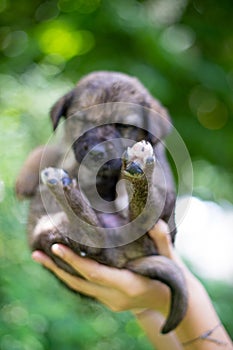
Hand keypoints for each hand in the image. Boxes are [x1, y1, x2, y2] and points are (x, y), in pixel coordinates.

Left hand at [32, 220, 178, 315]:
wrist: (175, 303)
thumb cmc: (173, 277)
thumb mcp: (170, 257)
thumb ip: (162, 240)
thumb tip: (154, 221)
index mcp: (130, 285)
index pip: (96, 274)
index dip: (75, 261)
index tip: (56, 248)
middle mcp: (116, 297)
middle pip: (80, 282)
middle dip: (57, 268)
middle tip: (35, 254)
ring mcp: (111, 302)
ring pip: (80, 287)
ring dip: (59, 273)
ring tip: (39, 258)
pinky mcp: (109, 301)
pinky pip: (85, 288)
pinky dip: (71, 276)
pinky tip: (60, 264)